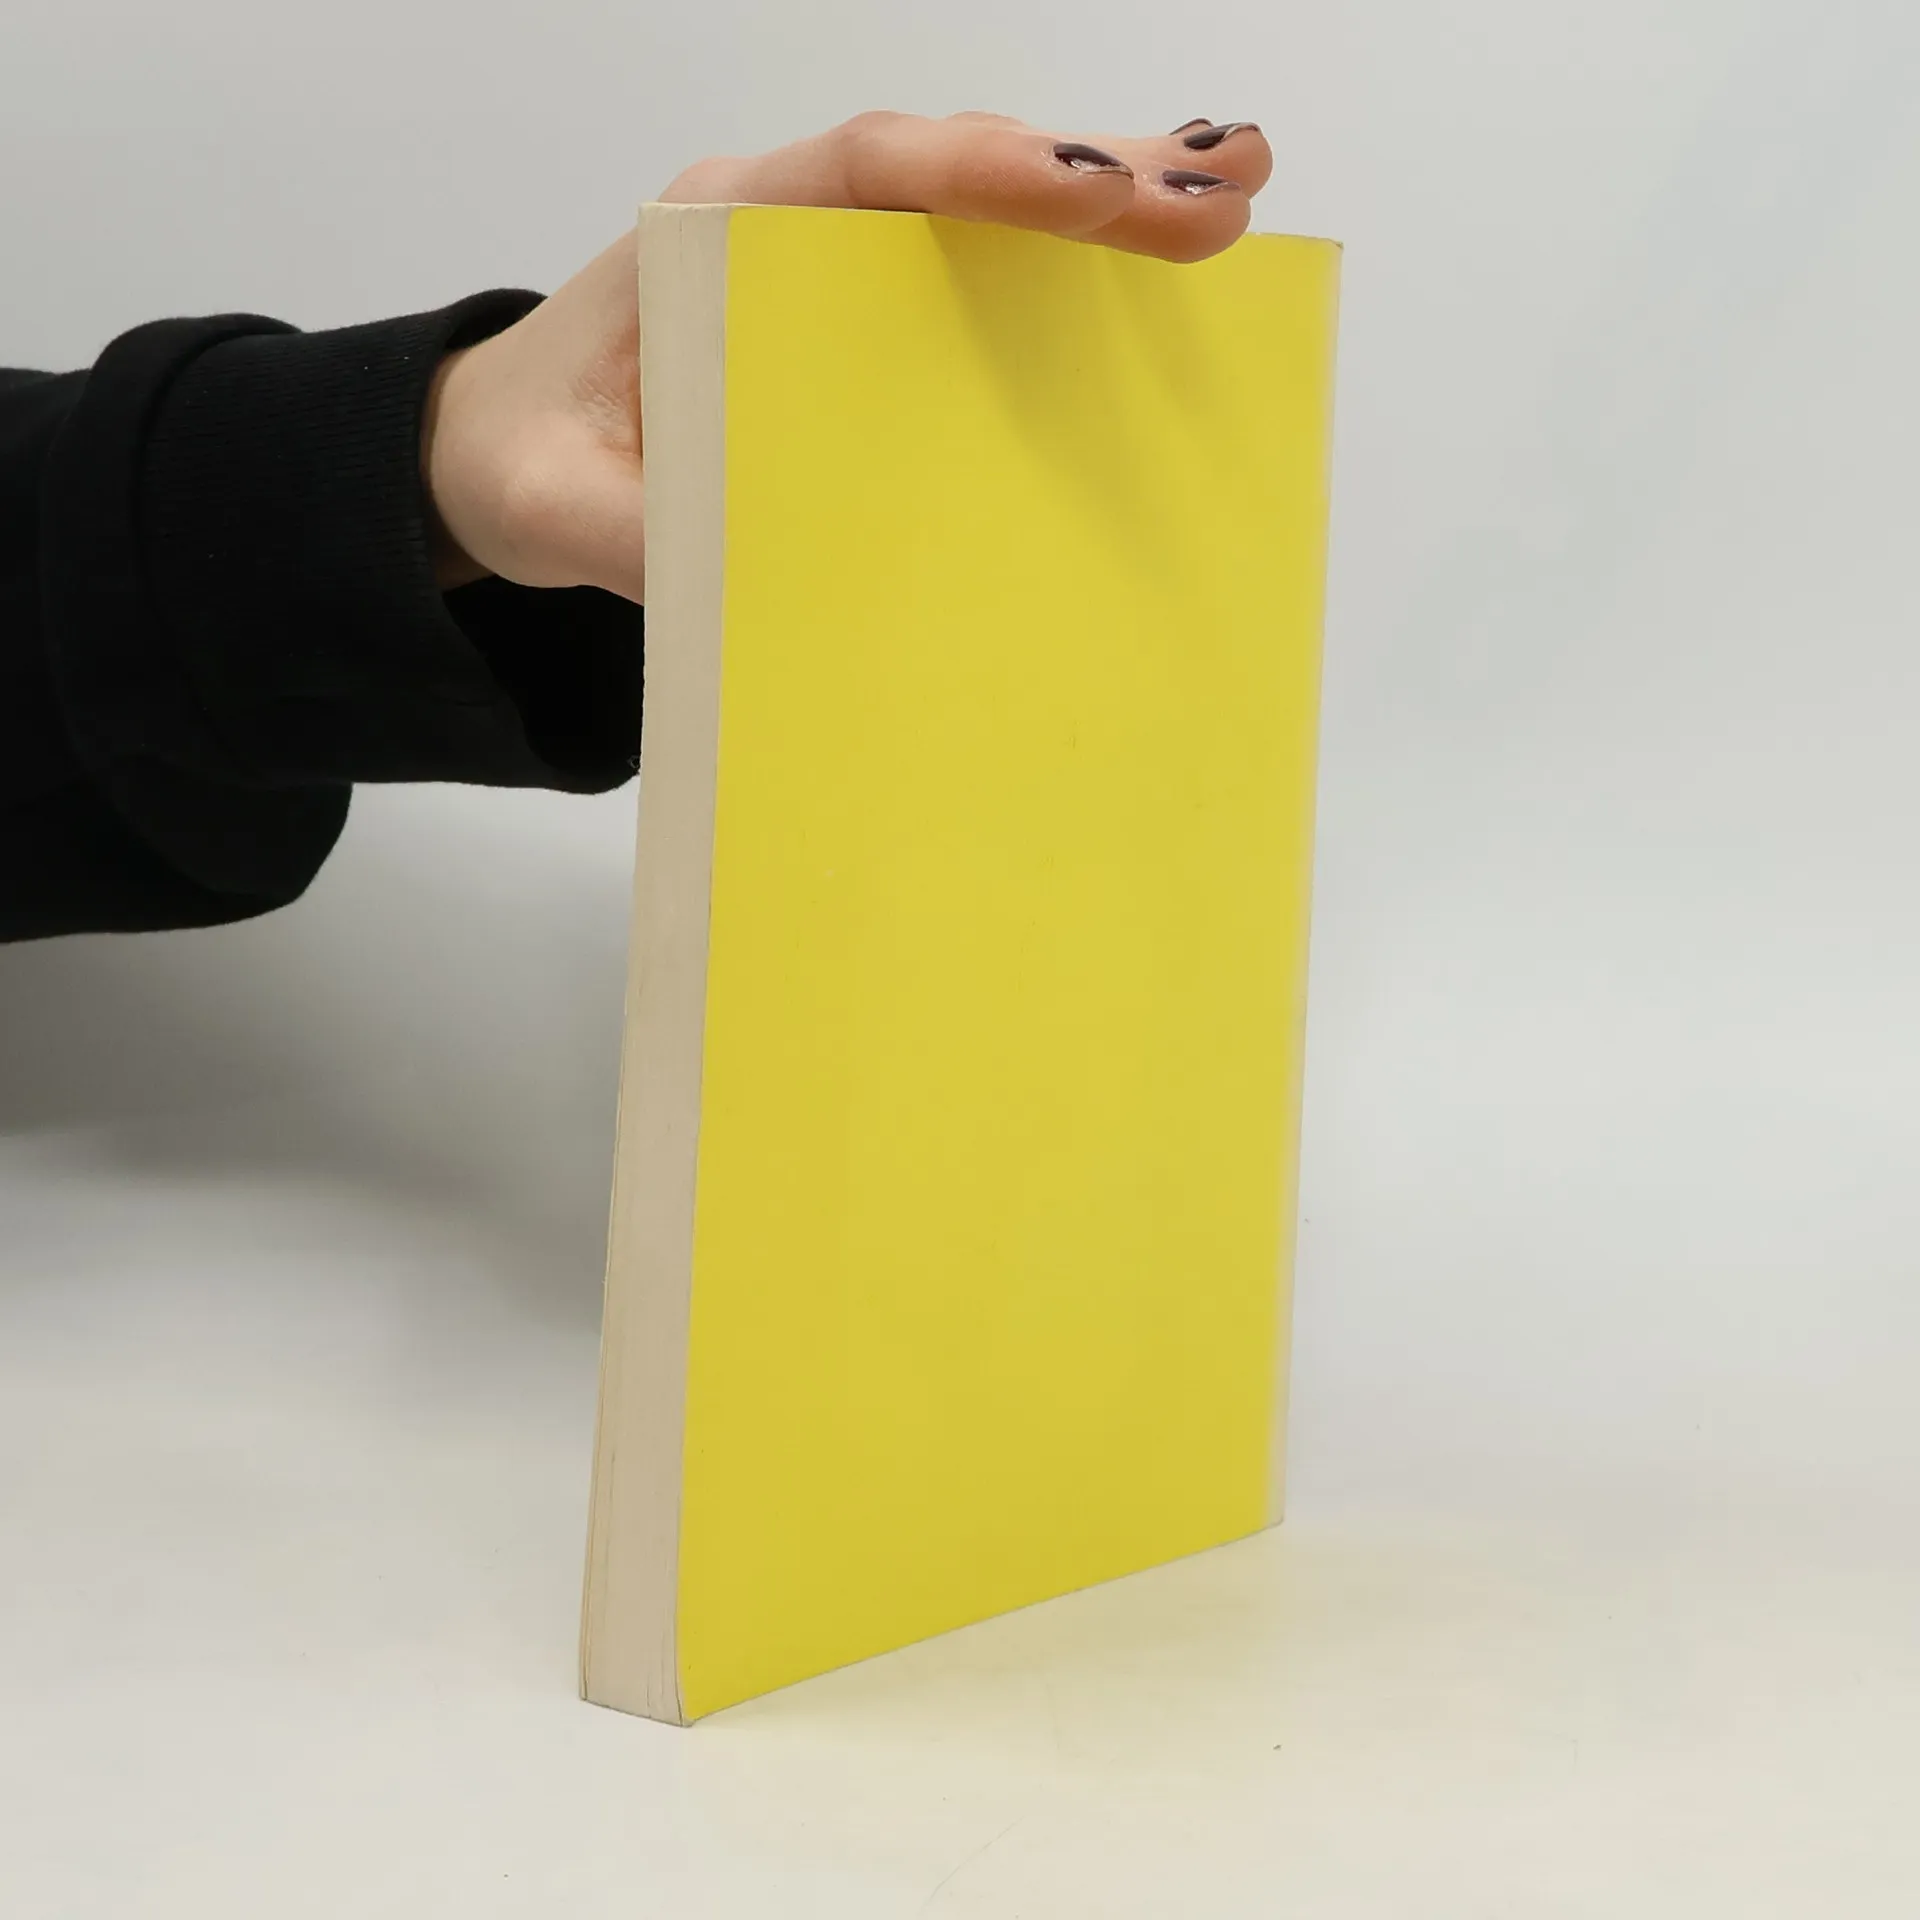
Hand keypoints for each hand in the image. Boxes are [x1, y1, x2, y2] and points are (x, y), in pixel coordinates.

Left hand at [423, 112, 1273, 601]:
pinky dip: (1069, 264)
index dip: (975, 173)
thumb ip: (623, 531)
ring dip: (1107, 197)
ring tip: (1230, 194)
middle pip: (949, 168)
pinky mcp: (856, 317)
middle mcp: (778, 223)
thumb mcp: (548, 508)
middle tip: (1217, 191)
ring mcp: (826, 263)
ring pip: (980, 207)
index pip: (854, 173)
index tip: (1082, 195)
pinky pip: (972, 270)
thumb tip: (726, 564)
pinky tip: (1156, 263)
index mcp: (706, 237)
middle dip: (1087, 172)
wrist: (502, 452)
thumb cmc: (526, 458)